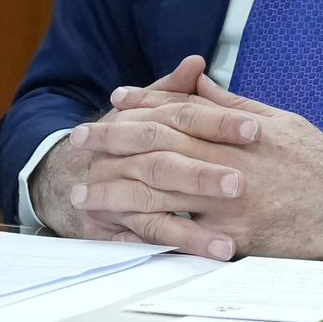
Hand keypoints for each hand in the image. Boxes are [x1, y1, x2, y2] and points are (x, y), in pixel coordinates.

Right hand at [29, 56, 257, 251]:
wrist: (68, 179)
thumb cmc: (123, 145)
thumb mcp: (145, 113)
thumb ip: (173, 92)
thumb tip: (195, 63)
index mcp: (138, 122)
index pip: (181, 117)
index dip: (218, 121)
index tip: (255, 130)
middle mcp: (122, 156)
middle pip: (164, 161)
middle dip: (202, 173)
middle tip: (240, 183)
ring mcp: (115, 193)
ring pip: (154, 206)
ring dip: (192, 227)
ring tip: (229, 242)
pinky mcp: (113, 227)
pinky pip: (146, 241)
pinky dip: (172, 249)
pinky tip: (200, 258)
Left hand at [75, 74, 322, 260]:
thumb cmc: (319, 163)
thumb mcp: (277, 120)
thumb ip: (231, 105)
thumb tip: (199, 83)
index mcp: (234, 133)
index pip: (175, 112)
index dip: (140, 105)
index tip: (114, 103)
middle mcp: (225, 165)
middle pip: (155, 150)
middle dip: (113, 145)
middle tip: (81, 143)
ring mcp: (226, 205)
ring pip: (157, 196)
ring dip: (115, 194)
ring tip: (85, 194)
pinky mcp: (233, 239)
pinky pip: (182, 238)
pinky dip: (147, 234)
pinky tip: (120, 233)